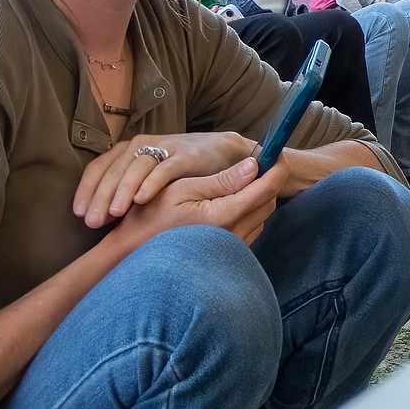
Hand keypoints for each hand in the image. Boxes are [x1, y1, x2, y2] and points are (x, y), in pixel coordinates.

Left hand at [74, 131, 256, 228]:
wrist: (226, 154)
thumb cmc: (183, 172)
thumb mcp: (150, 181)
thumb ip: (128, 194)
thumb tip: (101, 219)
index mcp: (128, 151)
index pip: (98, 169)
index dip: (86, 190)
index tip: (79, 214)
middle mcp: (142, 146)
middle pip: (113, 171)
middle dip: (100, 197)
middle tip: (92, 222)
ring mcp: (164, 148)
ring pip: (136, 169)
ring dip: (122, 191)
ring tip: (114, 213)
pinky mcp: (186, 155)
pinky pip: (164, 169)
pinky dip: (151, 183)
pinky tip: (141, 200)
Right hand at [115, 157, 286, 249]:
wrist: (132, 255)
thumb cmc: (151, 217)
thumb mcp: (183, 190)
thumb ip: (222, 180)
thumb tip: (254, 166)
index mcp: (225, 215)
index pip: (266, 188)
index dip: (276, 167)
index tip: (277, 153)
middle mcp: (235, 235)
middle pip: (268, 202)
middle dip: (266, 181)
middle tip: (254, 165)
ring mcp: (233, 248)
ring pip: (260, 216)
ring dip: (256, 198)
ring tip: (238, 183)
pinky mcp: (229, 255)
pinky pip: (250, 230)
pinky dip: (246, 214)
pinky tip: (228, 205)